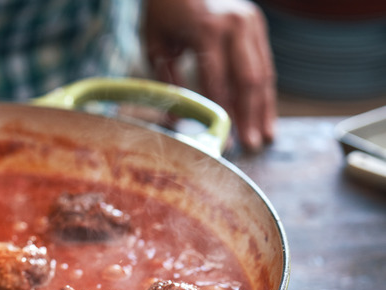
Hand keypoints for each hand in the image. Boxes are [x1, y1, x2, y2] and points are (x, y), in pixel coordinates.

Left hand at [143, 0, 275, 150]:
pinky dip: (264, 90)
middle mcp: (235, 25)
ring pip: (263, 72)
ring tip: (265, 136)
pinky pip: (264, 62)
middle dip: (250, 115)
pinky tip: (264, 112)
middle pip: (249, 79)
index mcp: (207, 30)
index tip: (225, 139)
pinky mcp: (257, 24)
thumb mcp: (156, 45)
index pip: (218, 82)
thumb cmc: (162, 13)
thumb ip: (167, 81)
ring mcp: (250, 22)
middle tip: (251, 145)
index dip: (223, 113)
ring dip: (264, 107)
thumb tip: (178, 120)